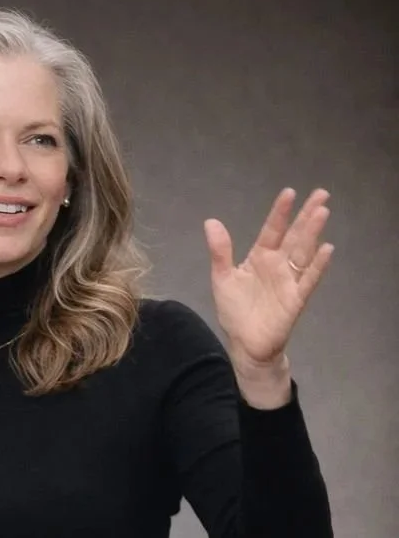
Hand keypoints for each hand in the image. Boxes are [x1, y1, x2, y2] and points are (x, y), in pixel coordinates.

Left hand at [204, 188, 334, 368]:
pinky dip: (317, 266)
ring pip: (303, 252)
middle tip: (322, 193)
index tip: (289, 193)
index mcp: (260, 258)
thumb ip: (220, 252)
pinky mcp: (296, 299)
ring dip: (313, 233)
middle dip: (306, 215)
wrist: (245, 344)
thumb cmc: (236, 311)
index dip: (280, 213)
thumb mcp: (222, 279)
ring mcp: (289, 281)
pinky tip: (326, 249)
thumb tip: (211, 221)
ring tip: (323, 212)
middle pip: (294, 236)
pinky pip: (308, 280)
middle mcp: (278, 265)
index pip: (271, 230)